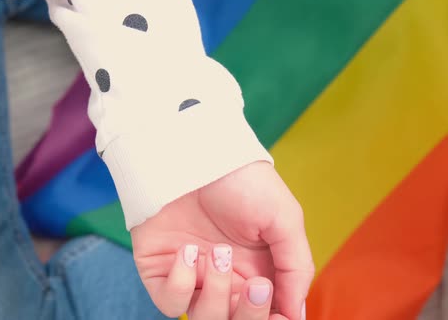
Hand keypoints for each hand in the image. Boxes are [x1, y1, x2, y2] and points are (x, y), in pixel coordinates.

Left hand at [131, 161, 312, 318]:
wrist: (198, 154)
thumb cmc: (243, 182)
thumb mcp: (284, 219)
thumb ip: (296, 267)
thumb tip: (297, 313)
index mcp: (256, 271)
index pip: (264, 313)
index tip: (280, 317)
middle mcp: (224, 279)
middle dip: (250, 314)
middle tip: (257, 285)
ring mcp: (191, 276)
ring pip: (204, 318)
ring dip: (216, 294)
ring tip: (219, 254)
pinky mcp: (160, 270)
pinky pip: (169, 303)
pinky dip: (180, 286)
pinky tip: (188, 252)